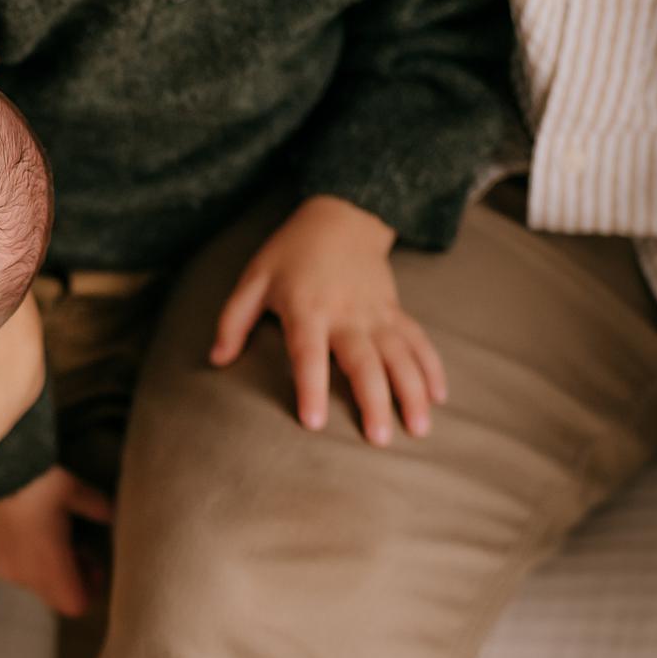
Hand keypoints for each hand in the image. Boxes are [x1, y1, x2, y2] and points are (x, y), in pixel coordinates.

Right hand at [0, 466, 112, 616]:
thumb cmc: (37, 482)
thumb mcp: (74, 490)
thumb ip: (97, 508)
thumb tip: (112, 516)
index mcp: (50, 566)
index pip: (75, 605)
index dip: (90, 589)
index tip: (94, 564)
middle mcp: (25, 575)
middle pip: (55, 596)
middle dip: (70, 578)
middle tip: (77, 549)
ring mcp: (2, 566)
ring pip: (34, 583)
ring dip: (48, 569)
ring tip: (52, 537)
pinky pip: (15, 569)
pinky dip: (27, 560)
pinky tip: (29, 532)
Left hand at [210, 195, 447, 445]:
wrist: (342, 217)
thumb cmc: (290, 252)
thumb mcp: (253, 279)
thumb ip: (233, 320)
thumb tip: (217, 360)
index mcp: (307, 309)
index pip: (308, 354)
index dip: (311, 387)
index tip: (314, 423)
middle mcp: (346, 314)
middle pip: (364, 362)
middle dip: (374, 401)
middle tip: (378, 440)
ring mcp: (376, 313)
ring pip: (400, 356)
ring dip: (413, 392)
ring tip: (419, 430)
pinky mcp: (395, 311)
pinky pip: (418, 341)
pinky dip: (432, 368)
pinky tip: (440, 397)